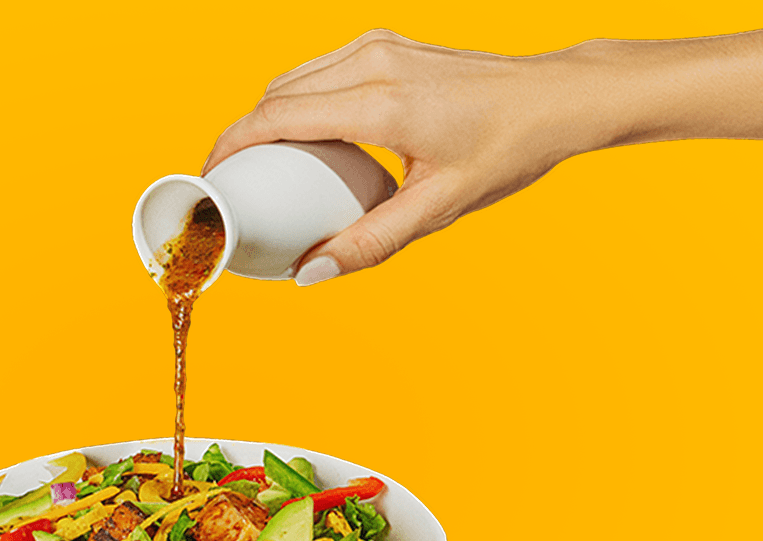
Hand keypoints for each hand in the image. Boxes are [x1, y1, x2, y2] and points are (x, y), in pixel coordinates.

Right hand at [203, 20, 762, 284]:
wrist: (554, 99)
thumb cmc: (507, 149)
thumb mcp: (440, 208)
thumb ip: (371, 243)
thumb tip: (310, 275)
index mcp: (380, 101)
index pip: (275, 116)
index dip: (229, 147)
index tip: (208, 180)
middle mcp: (372, 61)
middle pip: (274, 95)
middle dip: (241, 137)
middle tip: (231, 186)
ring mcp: (379, 46)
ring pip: (293, 78)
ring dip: (267, 118)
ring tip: (260, 167)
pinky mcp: (387, 44)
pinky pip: (319, 71)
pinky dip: (297, 102)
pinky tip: (303, 140)